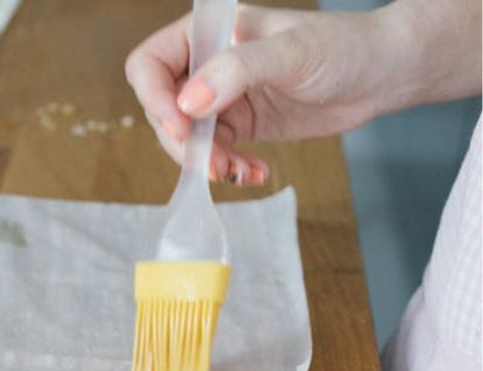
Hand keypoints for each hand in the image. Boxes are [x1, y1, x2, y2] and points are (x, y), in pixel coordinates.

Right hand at [124, 1, 481, 185]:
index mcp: (206, 33)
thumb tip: (189, 105)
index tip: (182, 128)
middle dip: (183, 142)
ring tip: (237, 172)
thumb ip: (236, 71)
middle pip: (163, 109)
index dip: (156, 98)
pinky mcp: (239, 125)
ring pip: (185, 139)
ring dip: (205, 162)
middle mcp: (205, 64)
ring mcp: (220, 97)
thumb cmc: (341, 47)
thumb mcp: (290, 53)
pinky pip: (214, 153)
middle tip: (213, 163)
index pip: (150, 65)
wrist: (383, 74)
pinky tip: (255, 173)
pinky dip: (228, 169)